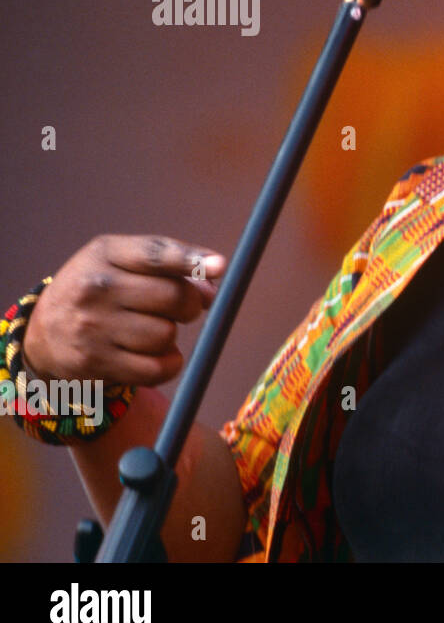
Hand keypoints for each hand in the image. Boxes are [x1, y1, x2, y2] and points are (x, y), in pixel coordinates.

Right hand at [22, 235, 226, 386]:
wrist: (44, 333)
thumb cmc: (101, 290)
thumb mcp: (122, 261)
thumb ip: (169, 262)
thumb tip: (213, 283)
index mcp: (105, 254)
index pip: (154, 254)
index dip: (190, 260)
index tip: (220, 266)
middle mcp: (95, 288)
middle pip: (173, 297)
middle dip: (191, 305)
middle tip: (185, 308)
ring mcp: (92, 327)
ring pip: (166, 334)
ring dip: (170, 335)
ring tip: (151, 330)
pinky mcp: (95, 363)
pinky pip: (156, 368)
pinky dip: (168, 364)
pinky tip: (157, 356)